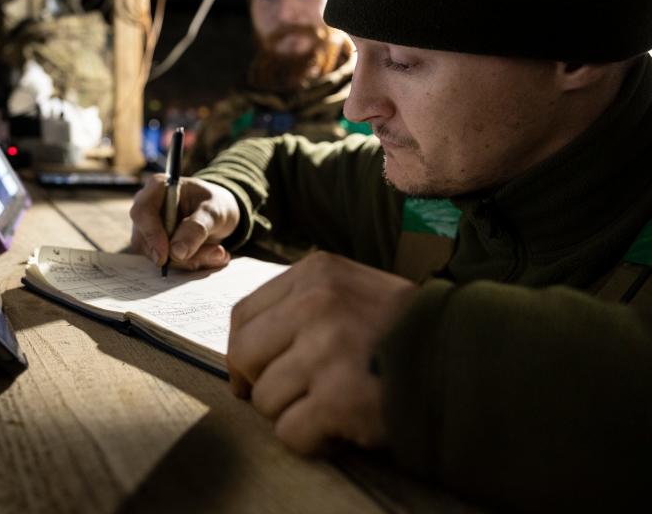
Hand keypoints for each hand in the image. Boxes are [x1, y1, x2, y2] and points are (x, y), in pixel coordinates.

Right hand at [129, 175, 240, 270]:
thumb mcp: (213, 211)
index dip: (152, 234)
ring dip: (188, 260)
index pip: (142, 212)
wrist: (217, 214)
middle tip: (209, 255)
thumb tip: (176, 252)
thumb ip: (197, 228)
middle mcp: (146, 208)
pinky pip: (165, 262)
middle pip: (144, 238)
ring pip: (155, 254)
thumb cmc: (213, 204)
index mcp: (158, 187)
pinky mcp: (153, 246)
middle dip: (176, 254)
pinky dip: (189, 263)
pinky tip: (211, 254)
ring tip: (217, 252)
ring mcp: (147, 229)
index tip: (166, 255)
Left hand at [227, 251, 415, 451]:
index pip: (243, 314)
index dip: (242, 353)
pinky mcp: (339, 397)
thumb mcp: (353, 293)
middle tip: (301, 396)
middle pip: (245, 356)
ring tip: (336, 406)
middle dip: (265, 384)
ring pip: (267, 399)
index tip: (253, 375)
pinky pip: (291, 433)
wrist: (473, 362)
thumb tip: (241, 354)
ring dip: (296, 413)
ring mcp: (327, 349)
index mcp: (317, 272)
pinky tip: (345, 427)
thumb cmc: (407, 333)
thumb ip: (300, 307)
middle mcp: (317, 303)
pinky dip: (315, 441)